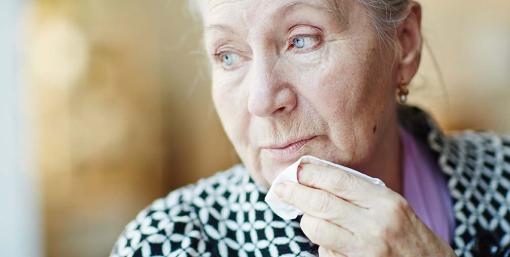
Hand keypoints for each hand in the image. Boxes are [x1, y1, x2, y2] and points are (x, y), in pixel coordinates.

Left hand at [274, 163, 456, 256]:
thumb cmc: (410, 236)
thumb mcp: (393, 207)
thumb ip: (361, 193)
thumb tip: (318, 178)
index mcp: (386, 202)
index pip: (339, 180)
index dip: (312, 173)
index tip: (295, 169)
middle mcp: (376, 225)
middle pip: (322, 203)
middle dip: (295, 194)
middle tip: (280, 188)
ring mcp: (366, 250)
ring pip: (317, 229)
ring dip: (307, 222)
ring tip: (310, 218)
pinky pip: (325, 252)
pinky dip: (323, 245)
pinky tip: (333, 242)